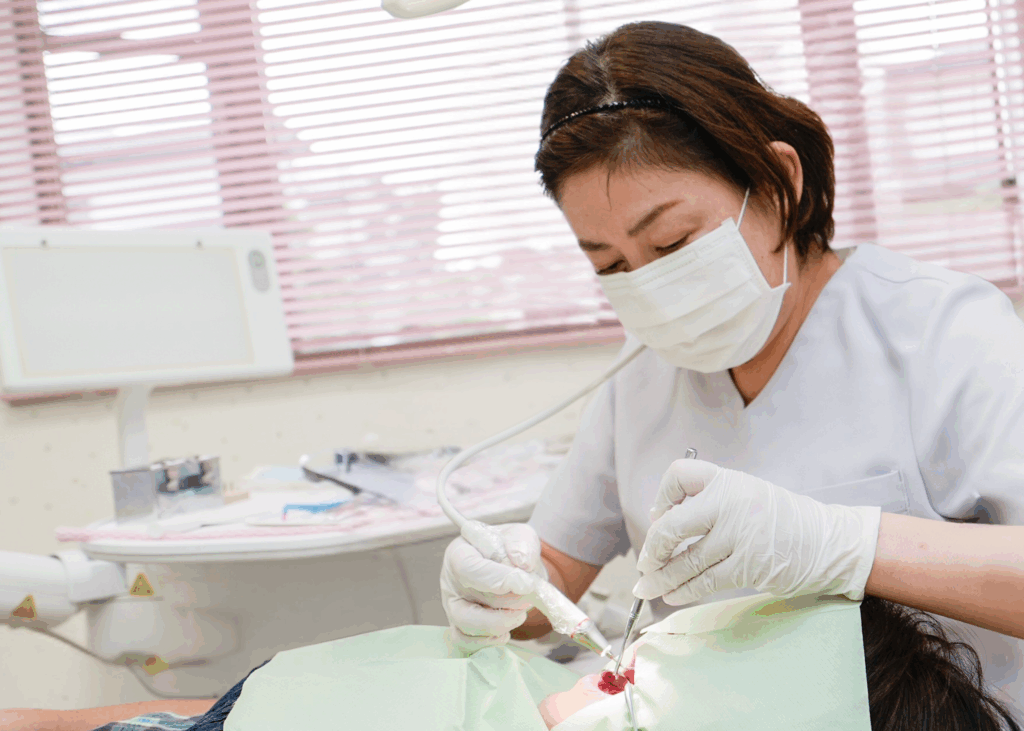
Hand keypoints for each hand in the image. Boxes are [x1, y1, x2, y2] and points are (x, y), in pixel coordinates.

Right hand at [440, 523, 546, 650]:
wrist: (510, 565)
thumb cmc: (509, 548)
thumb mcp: (519, 534)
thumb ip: (521, 542)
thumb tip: (522, 563)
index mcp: (459, 554)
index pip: (469, 570)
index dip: (497, 580)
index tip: (525, 583)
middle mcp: (450, 582)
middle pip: (469, 602)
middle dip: (507, 603)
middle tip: (530, 594)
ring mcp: (453, 606)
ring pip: (467, 626)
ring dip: (501, 623)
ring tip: (521, 611)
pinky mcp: (461, 626)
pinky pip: (467, 642)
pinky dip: (490, 640)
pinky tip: (507, 630)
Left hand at [633, 460, 881, 605]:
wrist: (828, 542)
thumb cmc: (782, 520)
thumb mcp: (746, 495)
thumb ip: (710, 503)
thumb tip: (665, 524)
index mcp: (727, 480)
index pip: (680, 474)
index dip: (663, 496)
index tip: (660, 515)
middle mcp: (730, 504)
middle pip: (673, 526)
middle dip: (652, 548)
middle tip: (645, 563)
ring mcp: (739, 536)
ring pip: (686, 561)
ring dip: (661, 578)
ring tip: (646, 588)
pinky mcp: (748, 566)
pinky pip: (705, 582)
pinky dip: (684, 591)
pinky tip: (671, 596)